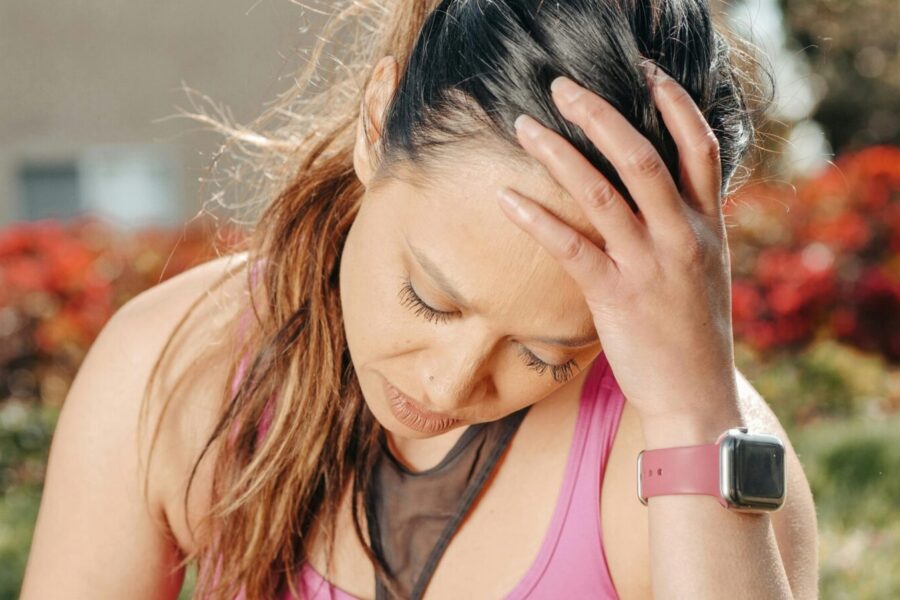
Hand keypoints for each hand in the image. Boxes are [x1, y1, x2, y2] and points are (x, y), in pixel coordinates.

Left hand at [496, 62, 739, 424]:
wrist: (696, 396)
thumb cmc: (693, 333)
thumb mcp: (704, 270)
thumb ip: (685, 227)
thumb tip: (660, 195)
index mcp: (706, 226)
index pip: (700, 147)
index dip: (675, 104)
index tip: (648, 72)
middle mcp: (681, 237)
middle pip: (642, 157)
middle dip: (600, 115)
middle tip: (562, 86)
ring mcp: (649, 266)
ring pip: (601, 193)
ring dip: (558, 153)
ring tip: (525, 125)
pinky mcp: (615, 296)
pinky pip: (571, 247)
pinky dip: (536, 218)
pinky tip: (506, 198)